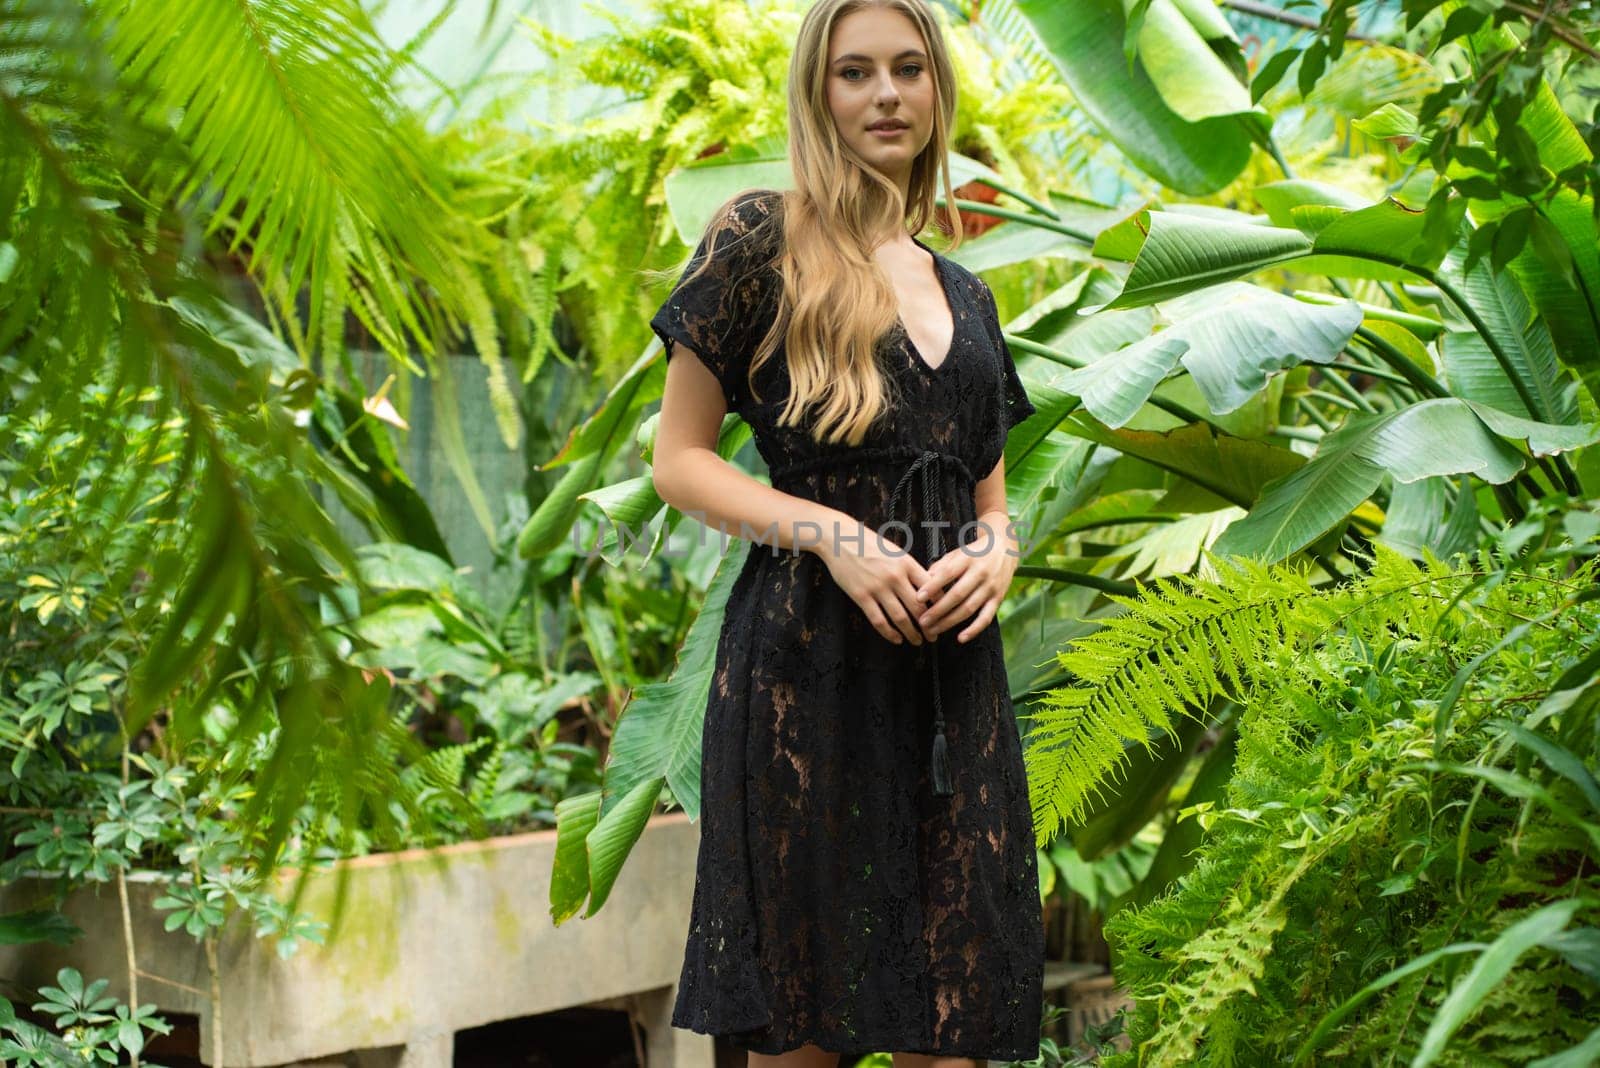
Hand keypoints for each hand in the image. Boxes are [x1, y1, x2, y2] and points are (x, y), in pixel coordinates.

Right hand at [814, 518, 933, 645]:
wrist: (839, 538)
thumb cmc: (868, 543)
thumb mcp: (894, 551)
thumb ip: (909, 568)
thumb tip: (926, 587)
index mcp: (906, 563)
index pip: (931, 588)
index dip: (940, 605)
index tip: (944, 615)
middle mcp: (895, 576)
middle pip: (918, 607)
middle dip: (929, 625)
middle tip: (934, 635)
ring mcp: (877, 587)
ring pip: (900, 617)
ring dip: (911, 633)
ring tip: (918, 641)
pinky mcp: (861, 596)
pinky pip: (879, 620)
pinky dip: (889, 633)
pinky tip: (896, 639)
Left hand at [914, 512, 1018, 643]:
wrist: (1005, 549)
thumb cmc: (974, 553)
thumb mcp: (957, 553)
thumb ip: (941, 566)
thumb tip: (923, 580)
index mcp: (968, 559)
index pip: (947, 573)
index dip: (933, 586)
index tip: (918, 598)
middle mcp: (981, 573)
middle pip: (957, 595)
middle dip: (938, 610)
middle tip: (922, 621)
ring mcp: (990, 587)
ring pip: (969, 608)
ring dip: (949, 622)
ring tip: (933, 630)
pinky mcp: (998, 599)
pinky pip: (986, 617)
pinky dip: (974, 630)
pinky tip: (961, 638)